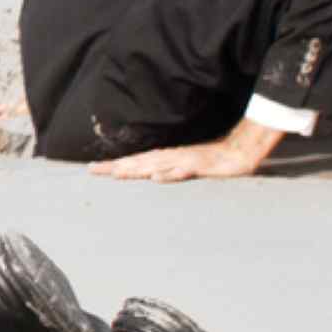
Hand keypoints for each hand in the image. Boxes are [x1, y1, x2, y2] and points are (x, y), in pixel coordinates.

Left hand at [96, 120, 285, 180]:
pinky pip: (185, 170)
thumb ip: (167, 170)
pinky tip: (157, 178)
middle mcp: (172, 157)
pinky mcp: (202, 167)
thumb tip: (147, 176)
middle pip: (140, 162)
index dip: (114, 165)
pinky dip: (170, 174)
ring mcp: (186, 161)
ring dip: (137, 169)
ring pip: (157, 165)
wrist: (239, 153)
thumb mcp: (185, 167)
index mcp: (166, 158)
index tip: (93, 169)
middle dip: (116, 166)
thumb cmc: (211, 161)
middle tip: (93, 171)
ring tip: (117, 173)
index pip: (136, 161)